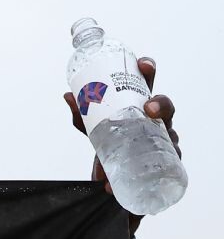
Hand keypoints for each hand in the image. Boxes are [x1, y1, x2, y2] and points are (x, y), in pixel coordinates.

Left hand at [64, 57, 180, 232]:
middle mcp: (156, 120)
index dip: (149, 70)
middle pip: (166, 106)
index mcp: (140, 104)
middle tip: (149, 108)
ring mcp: (163, 140)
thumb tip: (68, 95)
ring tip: (144, 145)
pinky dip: (157, 167)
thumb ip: (82, 114)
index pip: (148, 82)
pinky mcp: (164, 162)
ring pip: (171, 134)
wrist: (113, 173)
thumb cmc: (111, 140)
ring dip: (165, 135)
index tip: (143, 65)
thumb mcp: (93, 128)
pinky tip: (155, 168)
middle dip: (161, 103)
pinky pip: (166, 163)